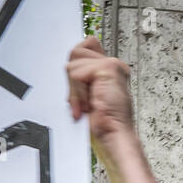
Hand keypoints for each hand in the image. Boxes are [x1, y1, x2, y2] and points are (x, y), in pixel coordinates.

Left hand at [66, 37, 135, 161]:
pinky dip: (78, 94)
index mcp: (109, 69)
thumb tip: (69, 62)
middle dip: (73, 80)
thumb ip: (81, 75)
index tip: (80, 89)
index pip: (86, 46)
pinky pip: (77, 75)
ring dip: (75, 90)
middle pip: (76, 52)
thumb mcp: (86, 95)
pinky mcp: (108, 68)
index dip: (77, 67)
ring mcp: (112, 65)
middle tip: (84, 101)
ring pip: (74, 63)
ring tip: (88, 104)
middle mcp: (113, 65)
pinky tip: (89, 104)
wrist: (113, 136)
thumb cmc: (103, 122)